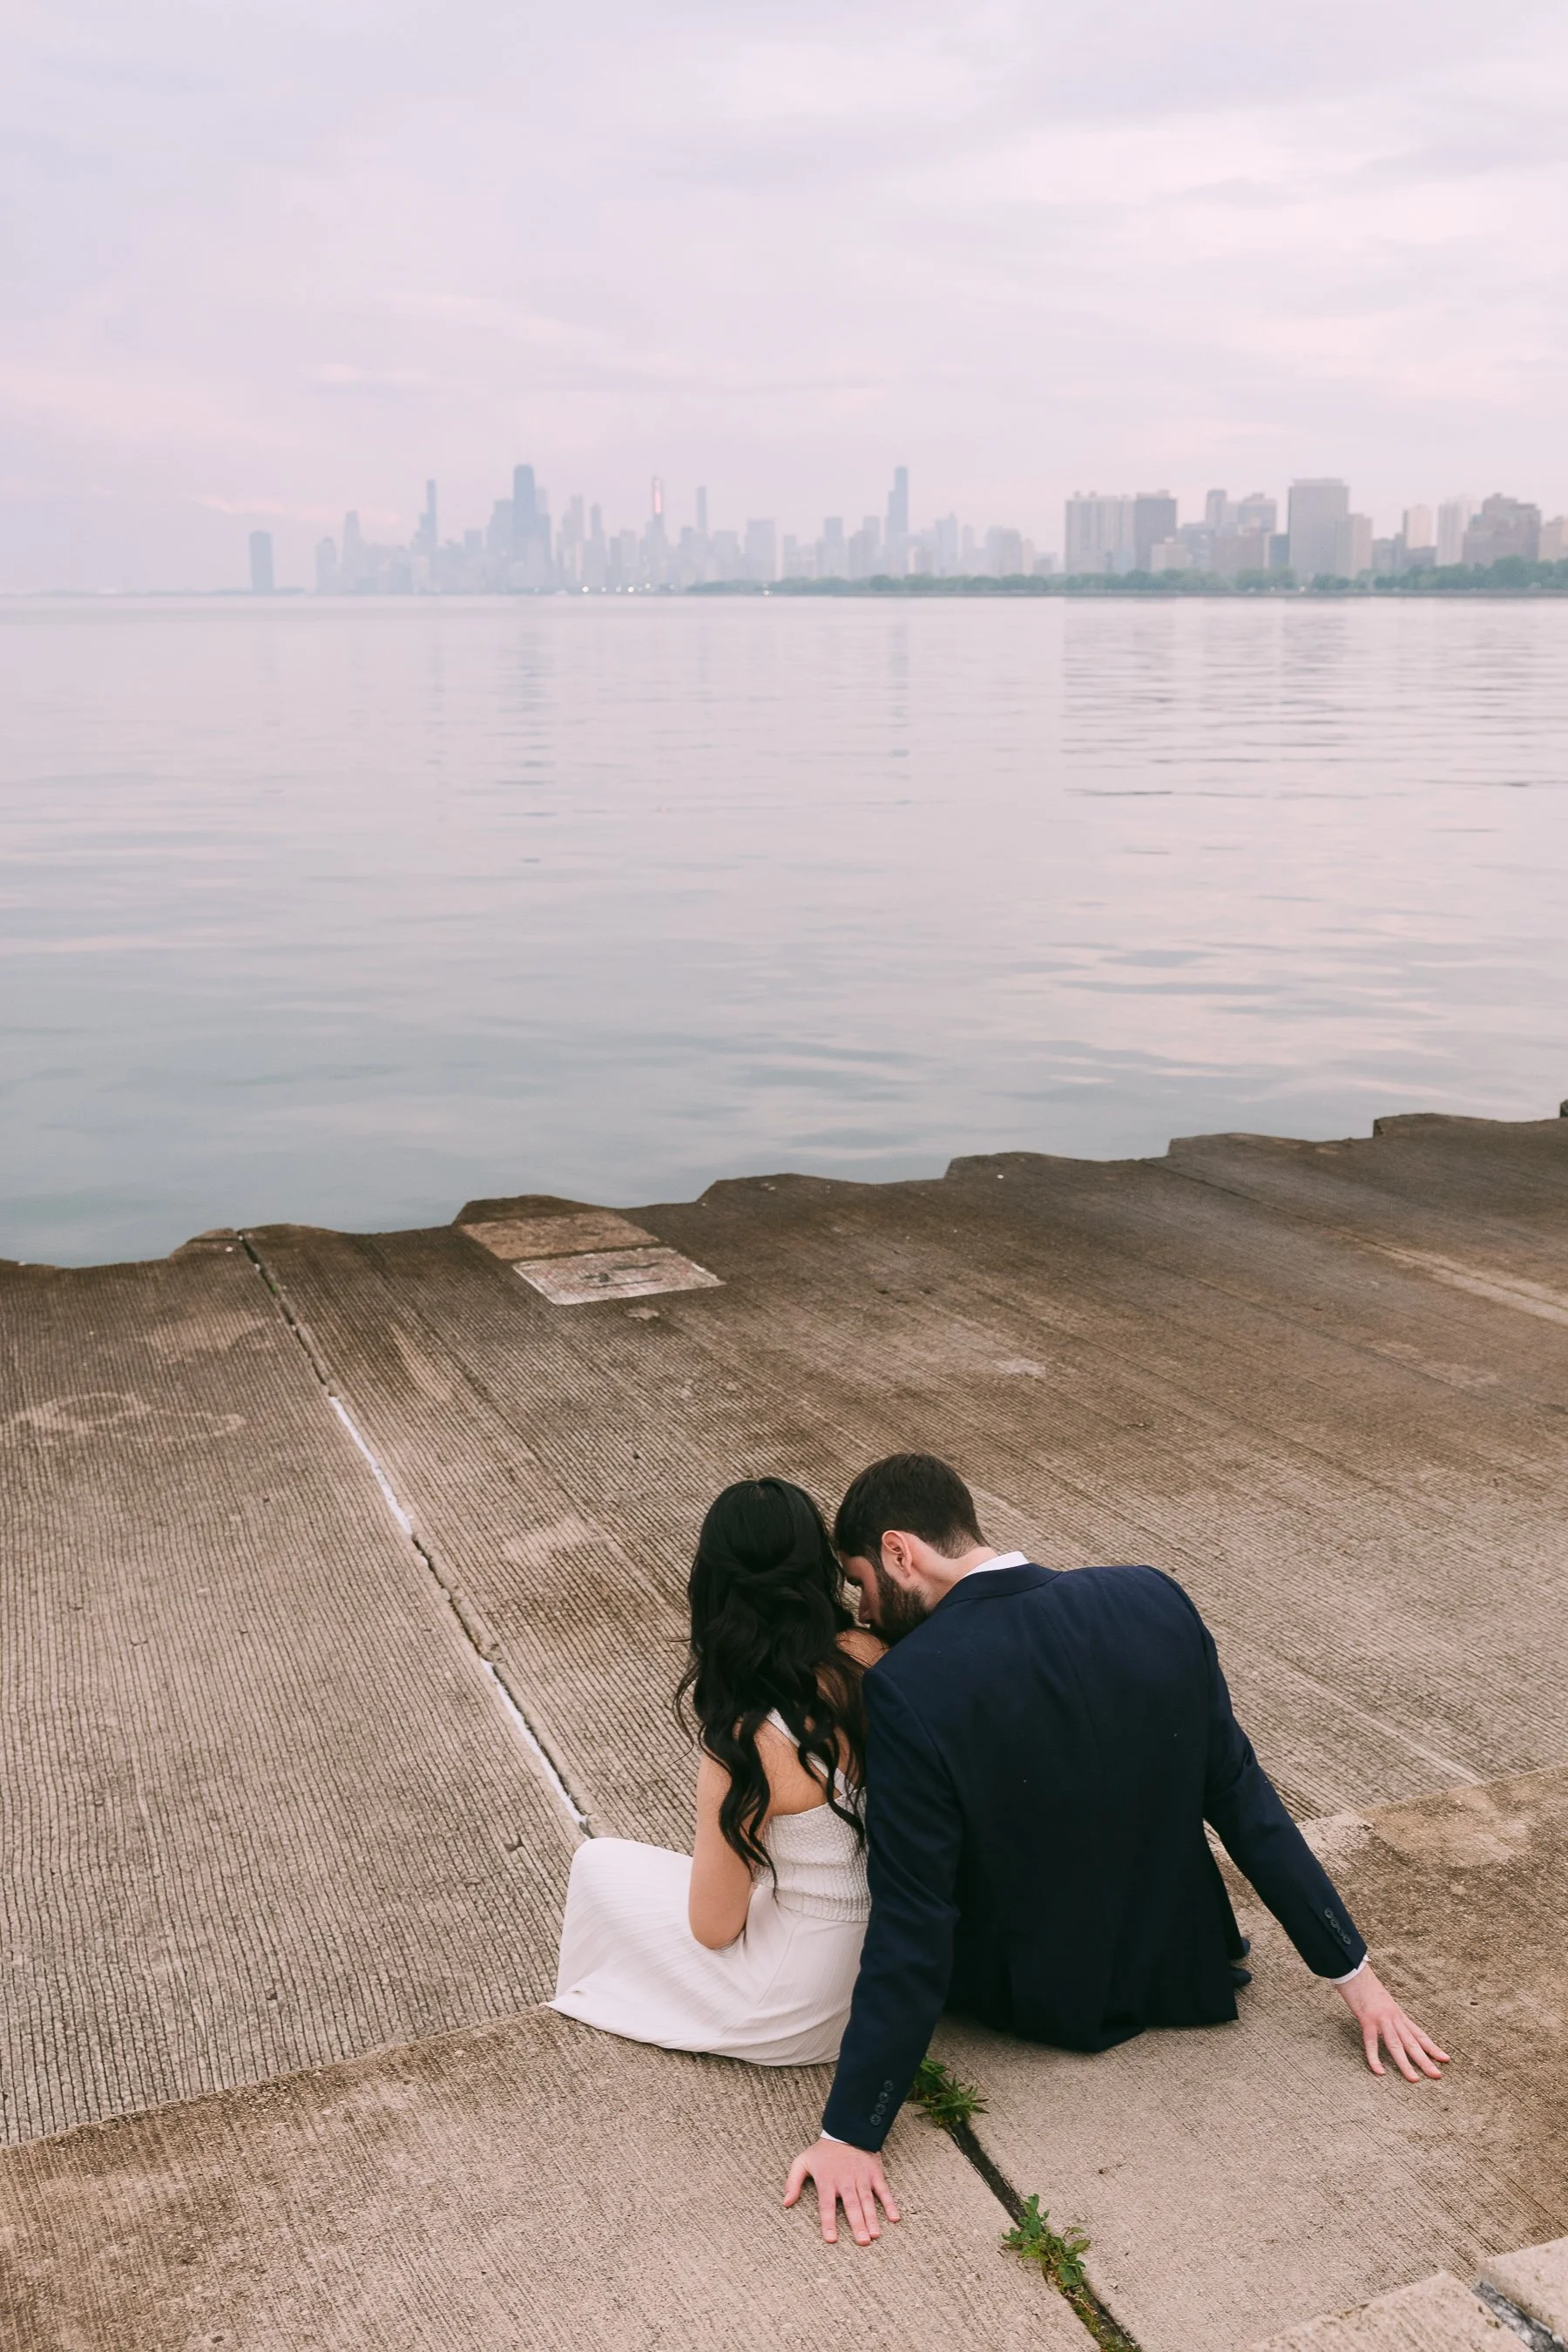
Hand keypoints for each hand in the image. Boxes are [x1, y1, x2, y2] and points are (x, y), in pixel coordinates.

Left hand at [783, 2135, 900, 2244]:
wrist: (845, 2129)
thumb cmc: (822, 2152)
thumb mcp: (802, 2162)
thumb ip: (792, 2182)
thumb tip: (786, 2203)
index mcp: (827, 2181)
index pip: (826, 2205)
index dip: (828, 2222)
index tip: (831, 2239)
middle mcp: (845, 2181)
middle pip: (851, 2205)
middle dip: (857, 2224)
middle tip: (863, 2242)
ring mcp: (861, 2177)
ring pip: (867, 2200)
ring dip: (872, 2218)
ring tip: (875, 2235)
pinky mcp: (874, 2173)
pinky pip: (883, 2190)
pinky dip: (889, 2203)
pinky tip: (894, 2218)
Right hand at [1336, 1964, 1450, 2080]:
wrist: (1355, 1972)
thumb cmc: (1367, 1987)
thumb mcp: (1384, 2002)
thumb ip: (1390, 2017)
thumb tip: (1395, 2028)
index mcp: (1399, 2015)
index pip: (1419, 2034)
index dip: (1432, 2048)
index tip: (1445, 2060)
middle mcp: (1394, 2018)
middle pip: (1412, 2042)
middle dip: (1425, 2060)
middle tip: (1437, 2075)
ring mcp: (1381, 2019)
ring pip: (1396, 2045)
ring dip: (1405, 2064)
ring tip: (1414, 2079)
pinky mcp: (1367, 2020)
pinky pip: (1372, 2043)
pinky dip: (1375, 2059)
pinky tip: (1379, 2072)